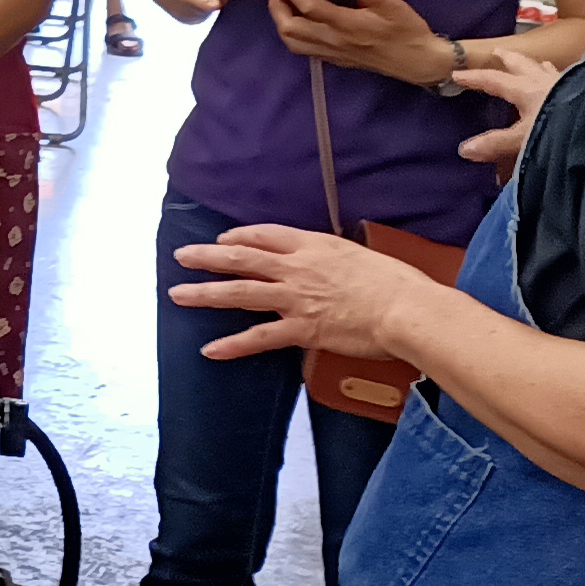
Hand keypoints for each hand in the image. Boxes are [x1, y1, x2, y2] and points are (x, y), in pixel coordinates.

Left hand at [168, 225, 442, 363]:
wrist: (407, 308)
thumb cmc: (397, 283)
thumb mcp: (361, 256)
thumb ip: (336, 258)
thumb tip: (330, 262)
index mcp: (314, 246)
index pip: (266, 235)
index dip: (240, 236)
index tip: (224, 239)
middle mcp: (298, 268)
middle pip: (241, 257)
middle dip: (207, 256)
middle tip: (182, 255)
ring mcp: (296, 298)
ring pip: (240, 292)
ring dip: (205, 293)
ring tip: (177, 294)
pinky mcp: (302, 328)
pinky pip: (260, 337)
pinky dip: (233, 345)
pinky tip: (210, 350)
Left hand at [268, 0, 448, 82]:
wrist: (418, 63)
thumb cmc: (408, 32)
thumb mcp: (394, 6)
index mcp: (347, 25)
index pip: (309, 7)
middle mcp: (334, 41)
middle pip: (290, 27)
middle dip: (276, 5)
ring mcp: (333, 52)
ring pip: (292, 41)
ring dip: (280, 20)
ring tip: (281, 1)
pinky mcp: (335, 59)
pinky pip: (303, 49)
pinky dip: (291, 33)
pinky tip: (296, 20)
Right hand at [456, 51, 560, 168]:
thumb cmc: (563, 130)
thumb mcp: (524, 140)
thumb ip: (497, 144)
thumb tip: (464, 149)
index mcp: (527, 89)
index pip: (494, 80)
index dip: (475, 78)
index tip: (457, 74)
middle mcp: (548, 82)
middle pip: (524, 65)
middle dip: (509, 59)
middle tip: (499, 52)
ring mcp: (570, 85)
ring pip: (549, 69)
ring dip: (537, 66)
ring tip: (535, 64)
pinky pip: (569, 80)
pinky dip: (561, 79)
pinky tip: (567, 84)